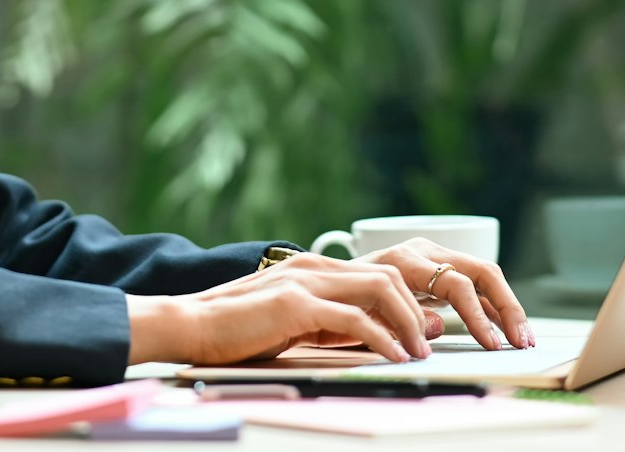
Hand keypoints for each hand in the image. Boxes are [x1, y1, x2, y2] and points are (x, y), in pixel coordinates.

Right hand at [126, 252, 442, 365]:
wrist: (192, 324)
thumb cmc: (240, 331)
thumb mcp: (298, 326)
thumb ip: (338, 326)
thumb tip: (383, 335)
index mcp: (315, 270)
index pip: (379, 275)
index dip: (409, 301)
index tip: (427, 329)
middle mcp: (315, 268)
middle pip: (388, 276)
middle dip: (417, 309)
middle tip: (431, 342)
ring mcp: (306, 282)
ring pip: (379, 289)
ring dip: (407, 321)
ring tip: (419, 350)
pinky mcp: (296, 304)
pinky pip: (353, 319)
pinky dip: (381, 338)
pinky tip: (393, 355)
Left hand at [353, 237, 532, 350]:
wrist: (328, 278)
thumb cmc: (343, 297)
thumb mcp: (363, 311)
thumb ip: (398, 319)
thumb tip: (436, 329)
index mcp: (405, 260)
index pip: (455, 283)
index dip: (476, 315)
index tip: (491, 345)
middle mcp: (424, 252)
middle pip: (481, 272)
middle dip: (506, 307)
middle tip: (522, 340)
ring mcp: (434, 257)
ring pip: (483, 276)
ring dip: (505, 307)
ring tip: (523, 338)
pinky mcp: (439, 270)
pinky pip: (473, 287)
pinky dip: (490, 308)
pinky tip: (504, 330)